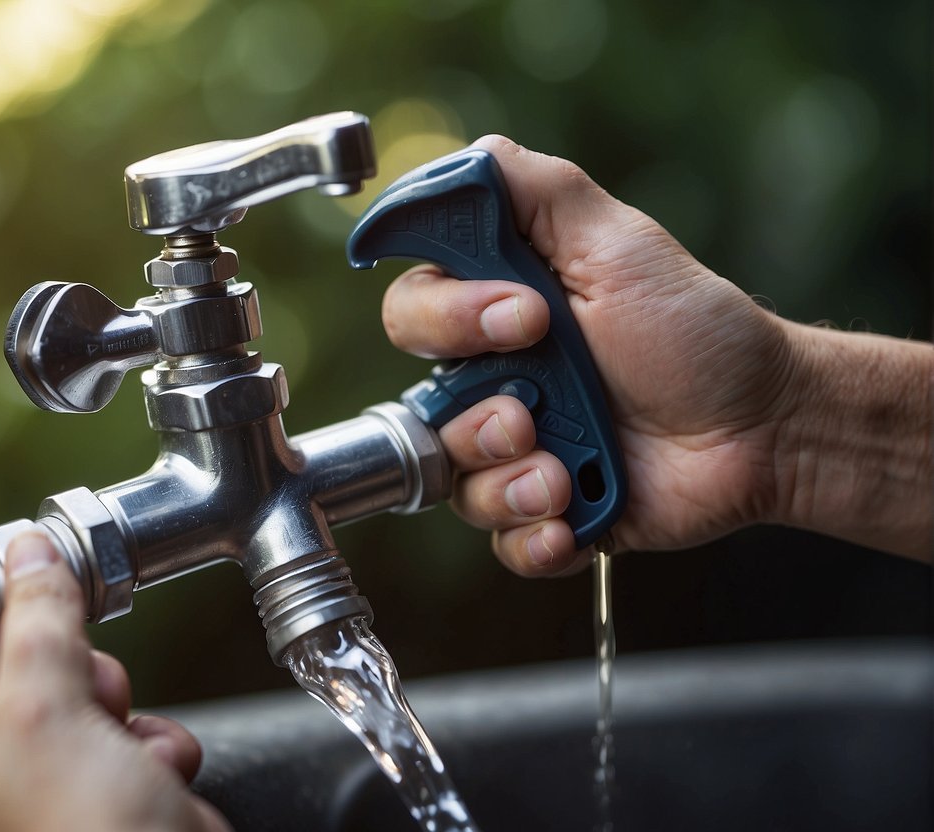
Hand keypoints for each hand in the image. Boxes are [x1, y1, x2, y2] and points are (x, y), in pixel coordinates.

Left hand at [0, 533, 230, 831]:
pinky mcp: (108, 820)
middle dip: (99, 691)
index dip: (33, 638)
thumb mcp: (45, 703)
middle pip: (54, 681)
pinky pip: (139, 758)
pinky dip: (160, 762)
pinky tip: (161, 786)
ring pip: (106, 717)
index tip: (64, 628)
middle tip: (100, 710)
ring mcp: (47, 809)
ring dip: (139, 729)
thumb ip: (38, 616)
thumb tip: (27, 549)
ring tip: (136, 762)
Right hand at [385, 135, 846, 573]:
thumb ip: (535, 190)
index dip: (447, 319)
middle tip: (533, 409)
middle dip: (475, 416)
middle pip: (419, 407)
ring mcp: (520, 451)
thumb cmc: (694, 330)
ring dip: (507, 479)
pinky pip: (501, 539)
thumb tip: (459, 163)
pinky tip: (571, 515)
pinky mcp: (546, 511)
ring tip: (562, 473)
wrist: (761, 425)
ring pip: (456, 481)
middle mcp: (496, 382)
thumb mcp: (618, 242)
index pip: (412, 313)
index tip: (523, 316)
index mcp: (497, 314)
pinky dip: (532, 535)